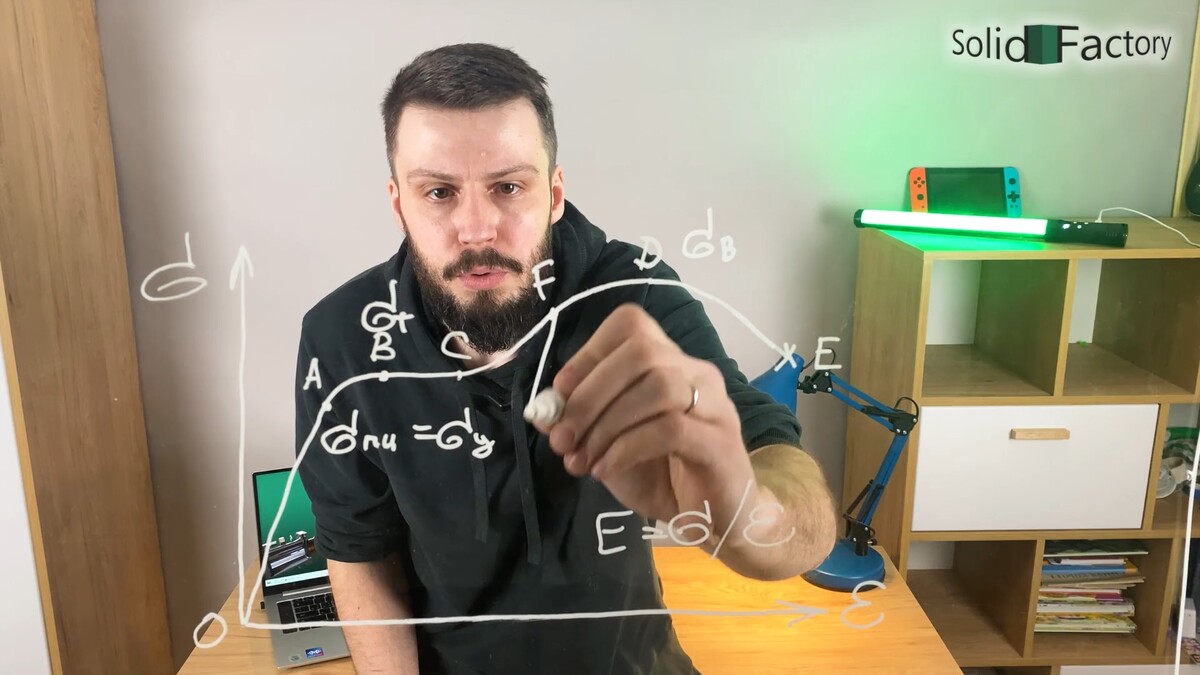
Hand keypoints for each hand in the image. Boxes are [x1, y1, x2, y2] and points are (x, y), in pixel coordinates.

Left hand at [533, 303, 754, 522]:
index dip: (589, 353)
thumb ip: (579, 424)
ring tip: (582, 460)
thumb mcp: (608, 446)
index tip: (559, 394)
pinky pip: (671, 429)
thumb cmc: (663, 477)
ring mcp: (715, 405)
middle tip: (562, 437)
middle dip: (590, 394)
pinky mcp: (721, 442)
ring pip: (658, 387)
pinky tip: (606, 469)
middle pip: (642, 351)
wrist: (715, 522)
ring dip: (606, 424)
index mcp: (670, 363)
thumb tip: (542, 410)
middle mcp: (698, 373)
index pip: (632, 325)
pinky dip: (627, 448)